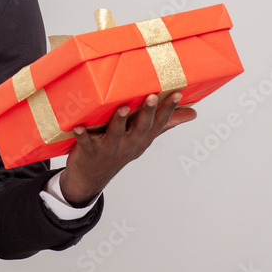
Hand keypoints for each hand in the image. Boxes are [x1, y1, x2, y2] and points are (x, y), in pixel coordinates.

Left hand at [58, 91, 196, 206]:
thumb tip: (192, 113)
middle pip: (140, 128)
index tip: (178, 93)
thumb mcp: (143, 140)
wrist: (90, 178)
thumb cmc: (118, 151)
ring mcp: (109, 148)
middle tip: (152, 96)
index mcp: (141, 139)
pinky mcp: (89, 151)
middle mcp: (128, 143)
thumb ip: (165, 124)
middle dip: (147, 113)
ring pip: (115, 134)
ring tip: (122, 108)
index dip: (169, 109)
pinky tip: (78, 127)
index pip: (159, 123)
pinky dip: (82, 136)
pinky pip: (85, 143)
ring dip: (118, 121)